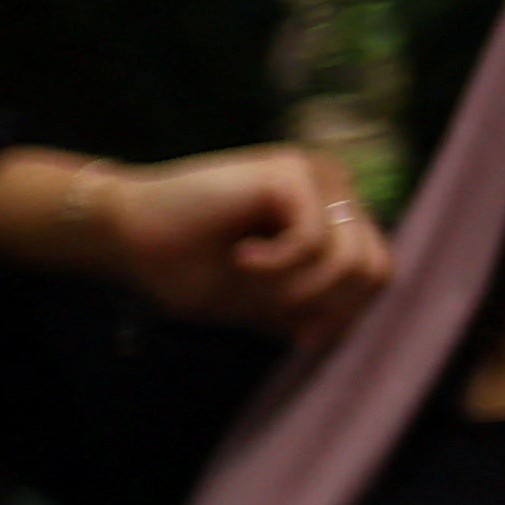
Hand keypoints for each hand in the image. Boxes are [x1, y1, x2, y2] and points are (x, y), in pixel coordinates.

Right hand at [0, 142, 390, 342]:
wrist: (127, 238)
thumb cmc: (183, 266)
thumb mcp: (256, 301)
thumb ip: (302, 311)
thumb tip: (335, 331)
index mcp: (330, 215)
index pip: (377, 273)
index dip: (339, 312)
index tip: (286, 323)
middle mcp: (333, 189)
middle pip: (375, 269)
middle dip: (318, 303)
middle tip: (264, 300)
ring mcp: (316, 176)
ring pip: (350, 260)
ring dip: (294, 288)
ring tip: (246, 277)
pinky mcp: (291, 172)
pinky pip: (315, 243)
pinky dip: (276, 267)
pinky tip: (240, 258)